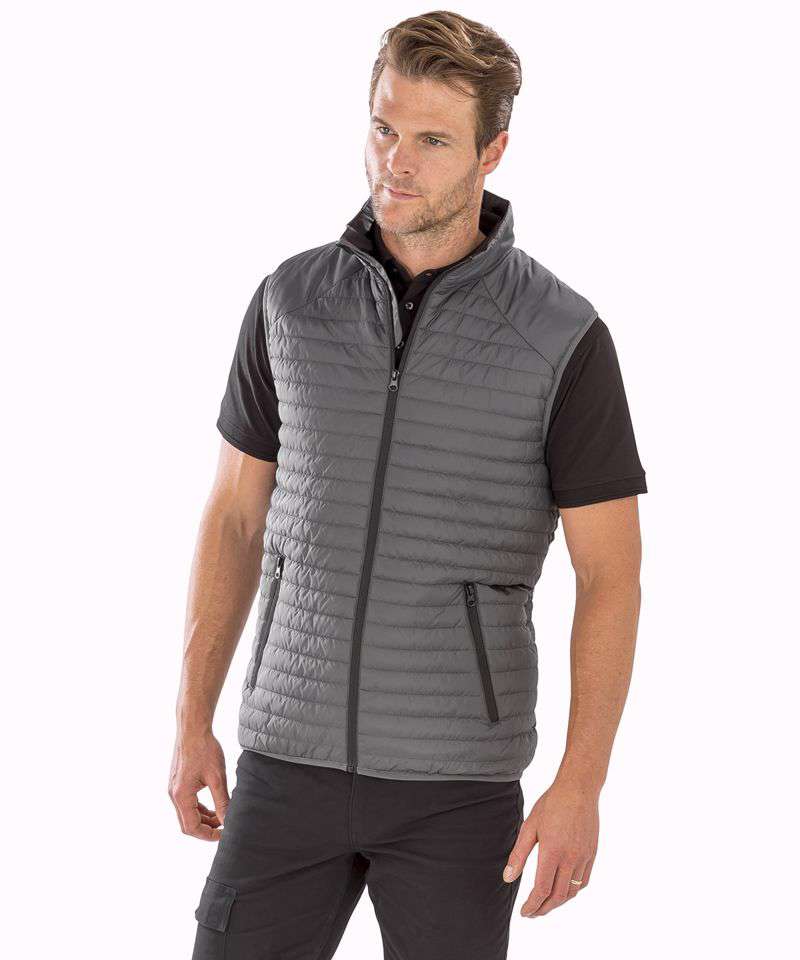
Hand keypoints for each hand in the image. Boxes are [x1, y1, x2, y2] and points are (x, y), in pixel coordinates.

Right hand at [168, 729, 229, 840]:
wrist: (193, 728)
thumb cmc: (205, 749)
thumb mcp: (217, 777)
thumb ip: (222, 802)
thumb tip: (228, 821)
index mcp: (181, 796)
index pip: (191, 827)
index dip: (208, 835)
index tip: (224, 834)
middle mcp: (173, 795)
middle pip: (187, 823)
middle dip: (206, 828)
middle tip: (224, 827)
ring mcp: (174, 788)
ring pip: (187, 814)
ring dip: (203, 819)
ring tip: (222, 816)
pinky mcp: (177, 782)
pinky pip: (187, 803)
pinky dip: (199, 809)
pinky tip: (213, 806)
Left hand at [502, 780, 598, 916]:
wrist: (578, 789)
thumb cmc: (551, 804)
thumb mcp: (529, 827)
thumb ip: (518, 855)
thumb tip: (508, 878)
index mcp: (552, 852)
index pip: (542, 890)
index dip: (532, 905)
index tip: (524, 913)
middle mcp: (570, 859)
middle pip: (557, 896)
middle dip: (544, 909)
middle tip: (533, 913)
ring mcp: (584, 857)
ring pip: (572, 892)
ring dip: (558, 903)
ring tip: (545, 905)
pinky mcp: (592, 854)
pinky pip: (583, 881)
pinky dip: (572, 891)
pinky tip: (563, 890)